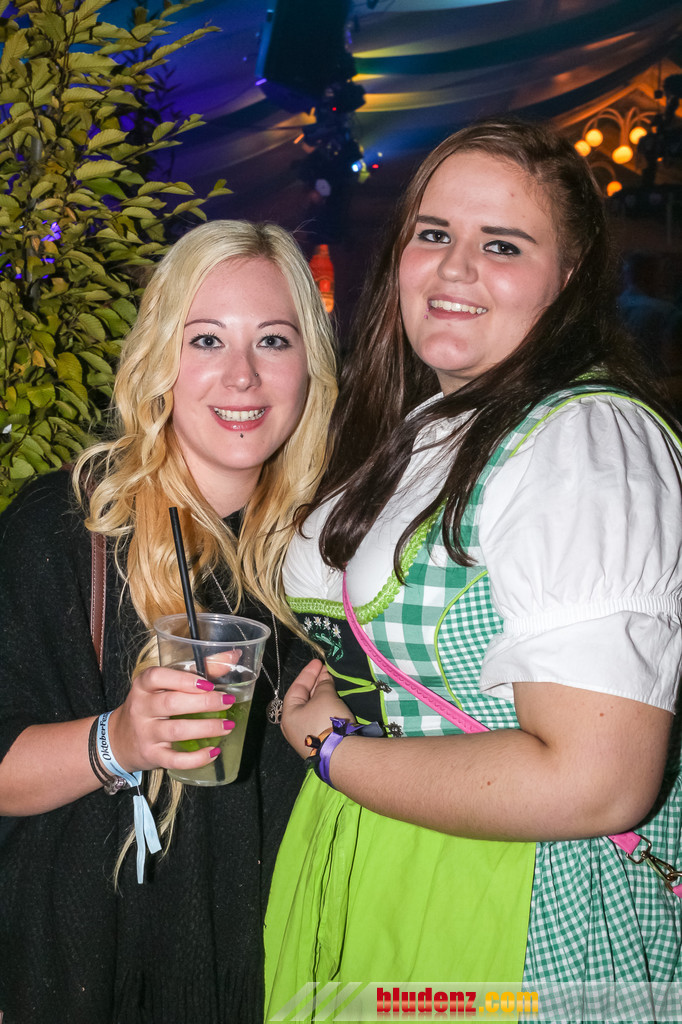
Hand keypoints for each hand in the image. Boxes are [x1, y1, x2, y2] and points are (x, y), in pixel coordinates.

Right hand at [107, 665, 236, 772]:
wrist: (119, 740)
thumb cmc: (149, 707)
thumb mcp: (163, 686)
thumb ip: (196, 671)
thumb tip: (232, 656)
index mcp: (143, 686)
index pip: (157, 677)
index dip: (184, 679)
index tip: (208, 683)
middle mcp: (141, 708)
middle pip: (171, 703)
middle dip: (204, 702)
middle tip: (227, 701)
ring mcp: (145, 733)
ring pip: (176, 731)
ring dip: (206, 727)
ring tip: (227, 725)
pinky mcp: (152, 755)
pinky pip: (175, 759)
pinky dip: (196, 758)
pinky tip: (213, 751)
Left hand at [280, 659, 353, 757]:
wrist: (341, 753)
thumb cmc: (325, 720)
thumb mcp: (324, 697)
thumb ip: (323, 684)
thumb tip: (324, 677)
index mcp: (289, 715)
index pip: (296, 688)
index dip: (308, 673)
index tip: (318, 662)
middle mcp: (295, 726)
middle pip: (304, 699)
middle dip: (316, 684)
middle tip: (327, 670)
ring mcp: (307, 736)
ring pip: (314, 709)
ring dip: (322, 695)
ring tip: (332, 682)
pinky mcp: (321, 742)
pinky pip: (321, 718)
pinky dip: (327, 707)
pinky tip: (335, 700)